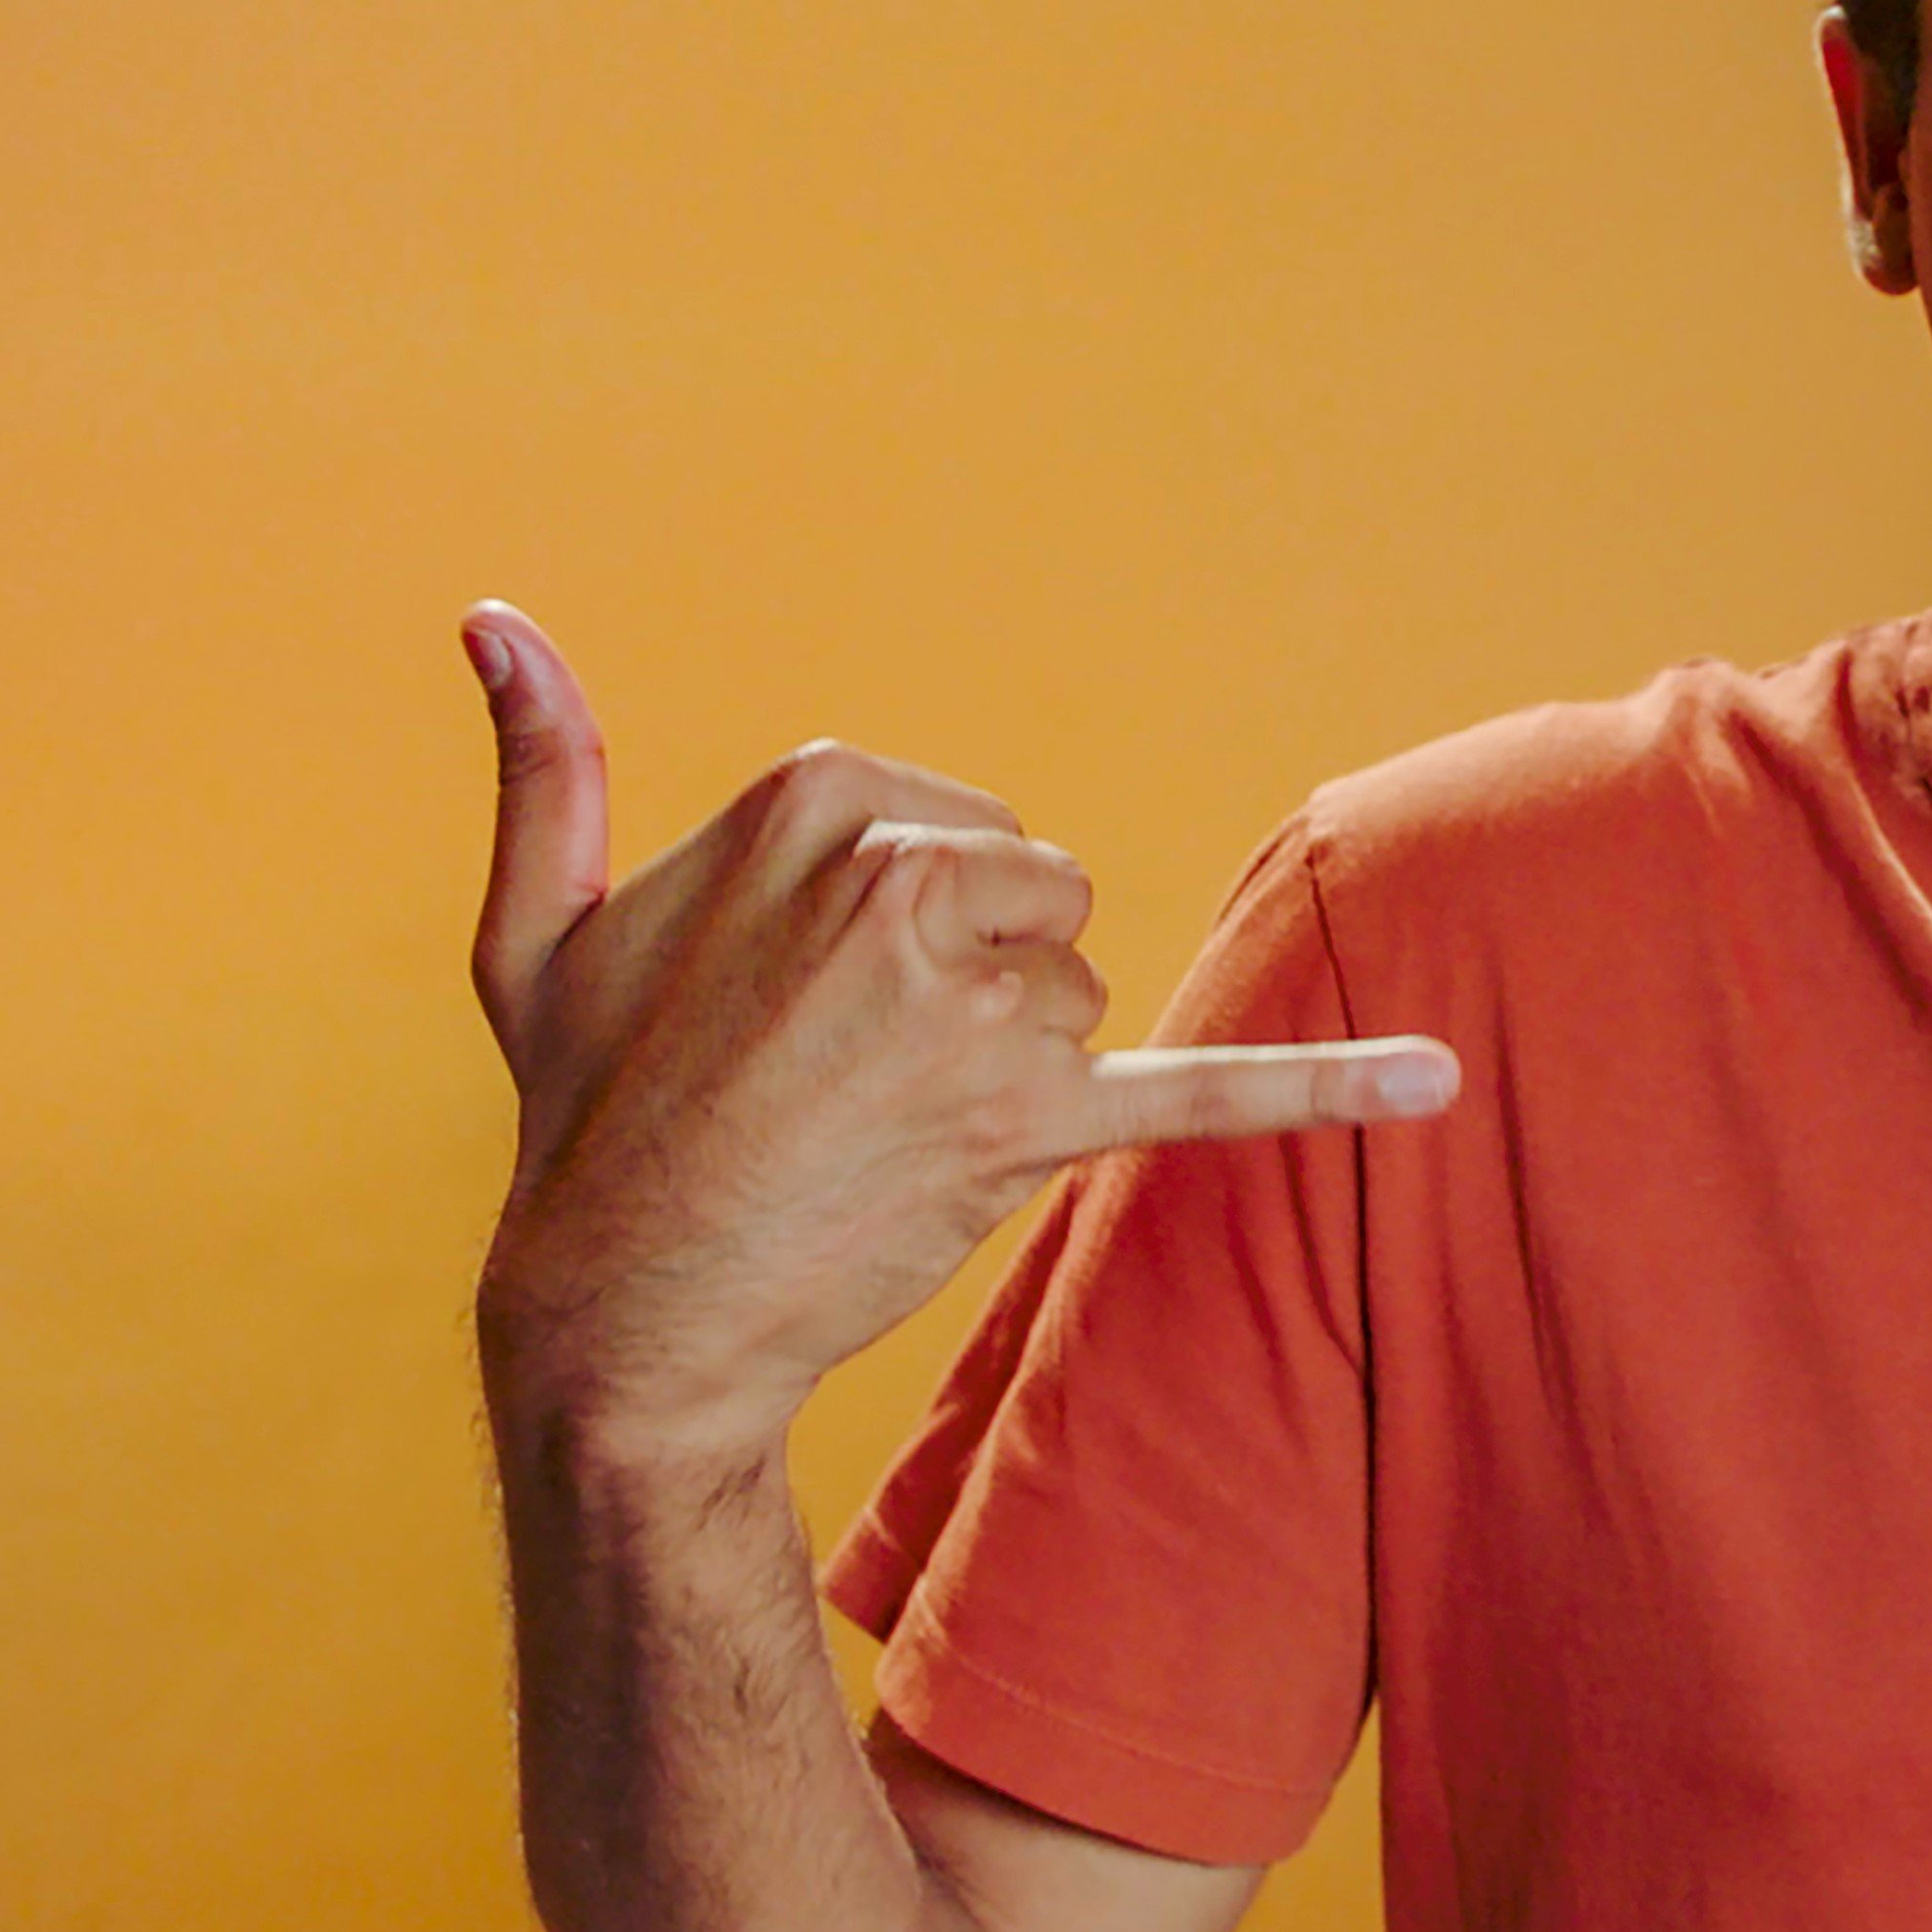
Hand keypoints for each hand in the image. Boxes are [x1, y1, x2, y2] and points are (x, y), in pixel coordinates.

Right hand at [461, 602, 1456, 1459]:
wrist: (618, 1313)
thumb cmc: (585, 1116)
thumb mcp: (536, 931)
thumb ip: (542, 766)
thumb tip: (489, 618)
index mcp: (823, 794)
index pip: (963, 832)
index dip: (896, 930)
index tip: (795, 1007)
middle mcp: (906, 873)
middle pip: (1037, 902)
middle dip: (967, 989)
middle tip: (838, 1078)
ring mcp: (973, 998)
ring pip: (1076, 999)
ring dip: (1005, 1069)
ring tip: (879, 1131)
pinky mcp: (1034, 1117)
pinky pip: (1208, 1089)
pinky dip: (1331, 1090)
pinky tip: (1442, 1082)